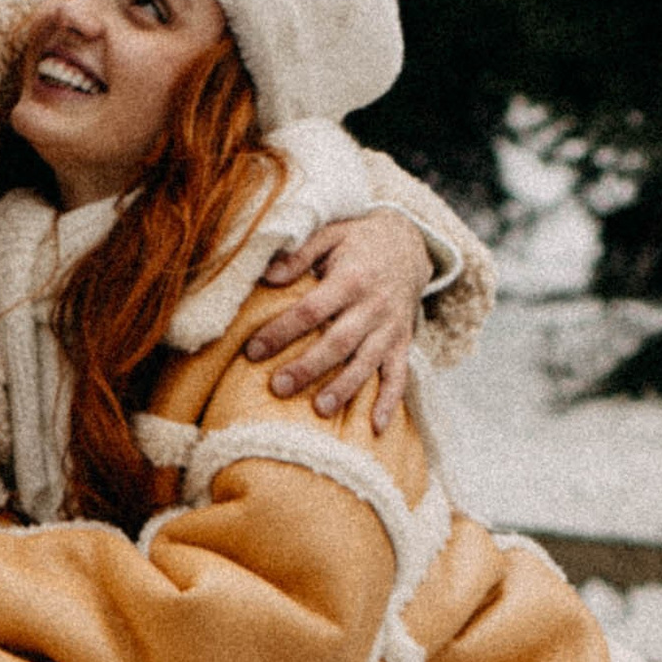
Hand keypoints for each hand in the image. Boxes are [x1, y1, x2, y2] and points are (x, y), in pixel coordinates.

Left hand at [241, 208, 433, 431]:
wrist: (410, 243)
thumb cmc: (359, 240)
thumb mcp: (330, 233)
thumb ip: (300, 253)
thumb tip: (268, 275)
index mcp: (352, 278)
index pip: (312, 309)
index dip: (282, 330)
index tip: (252, 350)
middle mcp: (374, 306)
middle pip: (338, 342)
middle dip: (308, 367)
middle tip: (278, 387)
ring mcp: (390, 328)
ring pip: (366, 363)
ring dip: (344, 388)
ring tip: (319, 409)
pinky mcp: (402, 342)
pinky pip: (399, 375)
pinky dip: (390, 402)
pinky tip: (375, 427)